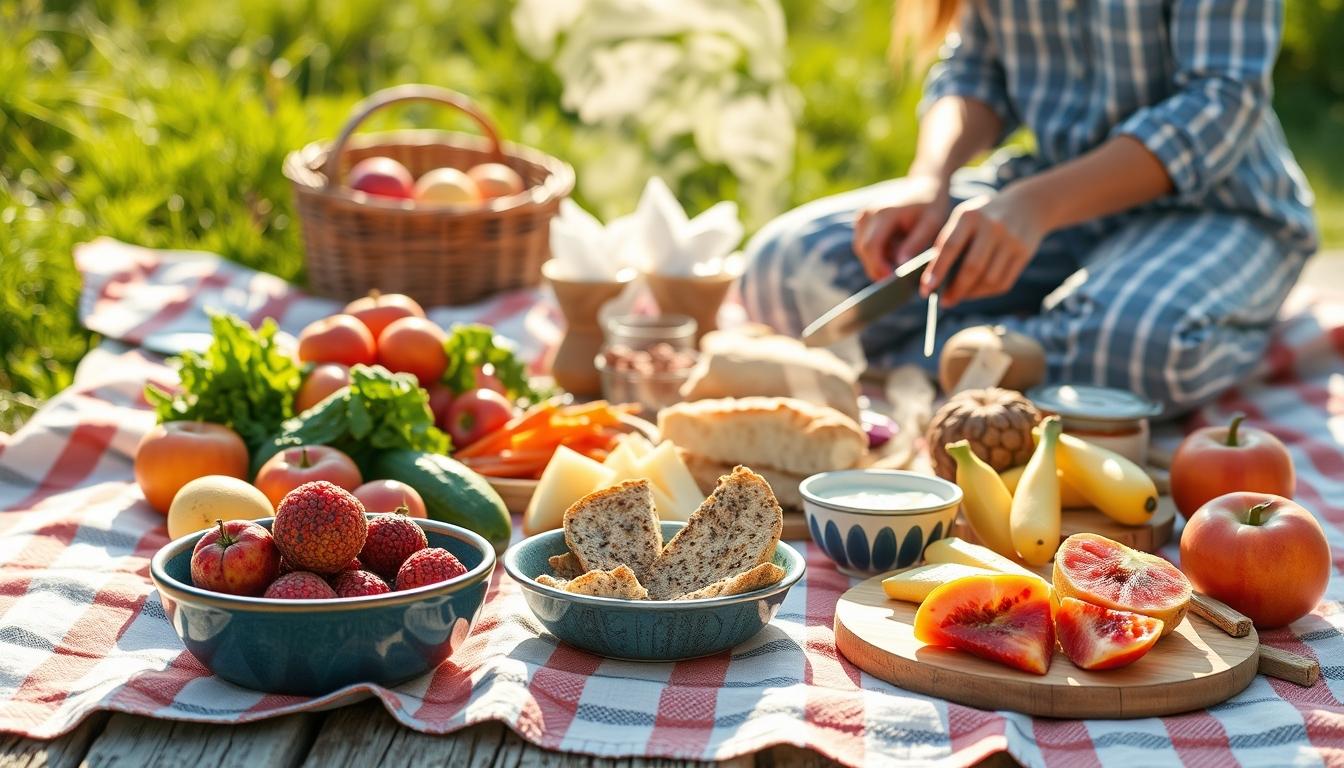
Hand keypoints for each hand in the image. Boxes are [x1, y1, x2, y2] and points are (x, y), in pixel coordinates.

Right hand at [852, 175, 951, 281]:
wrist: (925, 184)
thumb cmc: (931, 205)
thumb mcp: (931, 224)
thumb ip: (915, 244)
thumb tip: (900, 265)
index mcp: (884, 212)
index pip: (871, 246)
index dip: (878, 266)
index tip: (892, 281)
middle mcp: (868, 213)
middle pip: (863, 250)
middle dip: (877, 267)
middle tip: (897, 282)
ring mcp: (863, 216)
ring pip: (862, 249)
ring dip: (877, 260)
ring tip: (899, 265)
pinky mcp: (863, 220)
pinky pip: (864, 244)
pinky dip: (876, 253)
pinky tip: (894, 256)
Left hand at [919, 186, 1050, 307]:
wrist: (1027, 205)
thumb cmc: (983, 218)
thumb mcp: (964, 219)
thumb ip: (949, 243)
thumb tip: (934, 280)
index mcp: (970, 216)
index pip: (950, 247)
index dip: (937, 271)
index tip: (926, 289)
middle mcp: (992, 226)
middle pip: (972, 267)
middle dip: (955, 289)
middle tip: (944, 302)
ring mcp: (1011, 240)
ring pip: (989, 279)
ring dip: (971, 294)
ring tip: (960, 296)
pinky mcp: (1024, 253)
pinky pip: (1003, 282)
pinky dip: (986, 292)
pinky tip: (976, 291)